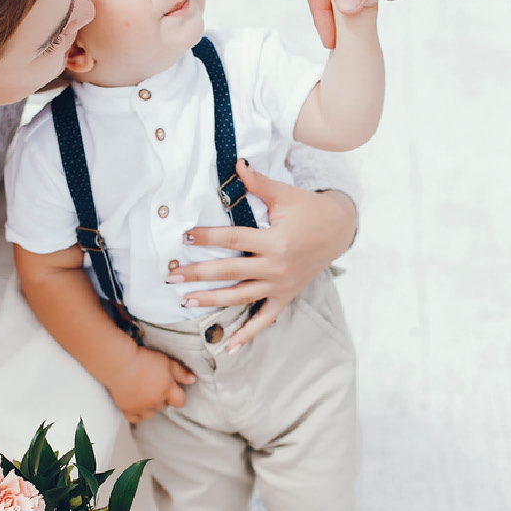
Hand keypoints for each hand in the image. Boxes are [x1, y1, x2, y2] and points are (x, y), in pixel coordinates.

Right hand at [107, 346, 194, 424]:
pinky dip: (136, 413)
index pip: (180, 401)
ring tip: (145, 394)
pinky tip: (136, 404)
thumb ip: (181, 372)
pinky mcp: (127, 409)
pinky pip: (134, 418)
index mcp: (167, 391)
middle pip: (164, 406)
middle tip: (155, 384)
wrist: (120, 365)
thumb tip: (193, 379)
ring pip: (150, 414)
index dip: (177, 395)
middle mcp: (155, 402)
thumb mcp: (167, 362)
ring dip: (150, 406)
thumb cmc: (142, 361)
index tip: (173, 387)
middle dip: (162, 397)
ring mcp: (141, 408)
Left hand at [173, 160, 355, 352]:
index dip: (208, 237)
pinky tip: (228, 347)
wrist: (339, 230)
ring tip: (186, 302)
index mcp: (275, 242)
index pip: (233, 239)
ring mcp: (280, 285)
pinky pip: (265, 319)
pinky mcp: (285, 296)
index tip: (185, 237)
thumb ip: (258, 184)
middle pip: (230, 272)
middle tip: (172, 277)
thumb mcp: (285, 194)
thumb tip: (236, 163)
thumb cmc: (309, 210)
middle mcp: (276, 267)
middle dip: (199, 275)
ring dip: (212, 301)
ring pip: (241, 297)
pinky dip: (248, 334)